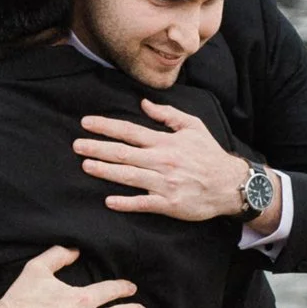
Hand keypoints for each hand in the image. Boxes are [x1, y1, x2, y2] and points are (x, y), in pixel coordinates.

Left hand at [74, 100, 272, 227]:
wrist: (230, 184)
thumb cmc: (210, 154)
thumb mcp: (194, 126)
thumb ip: (168, 114)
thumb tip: (144, 103)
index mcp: (166, 142)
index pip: (130, 131)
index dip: (106, 126)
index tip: (86, 123)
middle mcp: (162, 161)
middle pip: (124, 153)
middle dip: (98, 148)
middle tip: (76, 145)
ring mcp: (165, 183)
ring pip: (129, 176)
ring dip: (106, 171)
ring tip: (86, 166)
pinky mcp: (169, 204)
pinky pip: (144, 203)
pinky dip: (126, 202)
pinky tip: (109, 200)